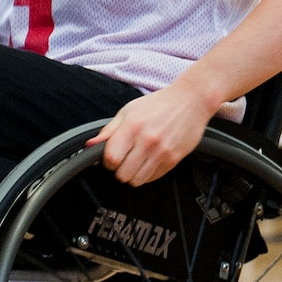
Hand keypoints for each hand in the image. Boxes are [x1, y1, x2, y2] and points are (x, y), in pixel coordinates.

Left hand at [89, 80, 214, 185]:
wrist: (191, 101)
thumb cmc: (159, 104)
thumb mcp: (129, 111)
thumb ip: (108, 131)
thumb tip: (90, 146)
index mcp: (132, 127)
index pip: (111, 159)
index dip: (107, 161)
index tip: (111, 157)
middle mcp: (147, 141)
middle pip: (122, 175)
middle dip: (120, 170)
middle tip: (125, 160)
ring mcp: (162, 152)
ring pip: (137, 181)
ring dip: (134, 174)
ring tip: (138, 161)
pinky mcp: (174, 159)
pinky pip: (153, 178)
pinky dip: (148, 173)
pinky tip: (151, 160)